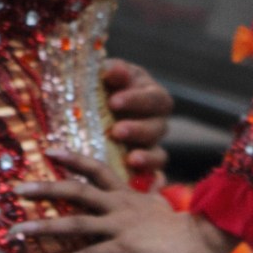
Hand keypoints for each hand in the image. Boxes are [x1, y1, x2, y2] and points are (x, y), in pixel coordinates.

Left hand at [13, 148, 237, 252]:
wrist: (202, 240)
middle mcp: (118, 205)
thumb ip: (142, 196)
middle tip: (16, 188)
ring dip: (43, 227)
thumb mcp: (157, 203)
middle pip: (75, 191)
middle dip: (44, 189)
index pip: (95, 168)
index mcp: (125, 193)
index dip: (72, 158)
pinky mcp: (124, 248)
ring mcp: (119, 226)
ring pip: (75, 222)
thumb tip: (140, 189)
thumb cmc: (181, 226)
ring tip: (17, 230)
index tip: (48, 150)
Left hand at [102, 59, 172, 179]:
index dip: (136, 101)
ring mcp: (151, 145)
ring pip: (159, 153)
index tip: (113, 102)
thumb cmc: (102, 85)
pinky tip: (138, 182)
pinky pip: (153, 177)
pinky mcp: (144, 166)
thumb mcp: (106, 74)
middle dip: (138, 130)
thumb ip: (112, 71)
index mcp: (151, 94)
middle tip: (116, 132)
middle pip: (158, 127)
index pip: (154, 98)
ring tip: (130, 159)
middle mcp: (156, 120)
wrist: (93, 106)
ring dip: (145, 157)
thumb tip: (115, 71)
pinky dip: (149, 180)